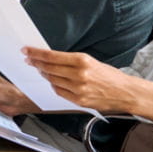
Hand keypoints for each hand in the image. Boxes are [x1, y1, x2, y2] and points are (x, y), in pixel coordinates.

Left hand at [24, 47, 138, 112]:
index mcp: (82, 61)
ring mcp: (79, 89)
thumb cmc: (109, 76)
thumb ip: (71, 61)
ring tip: (39, 69)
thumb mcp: (91, 62)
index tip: (26, 50)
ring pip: (52, 80)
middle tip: (28, 59)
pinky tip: (51, 81)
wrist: (126, 93)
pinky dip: (53, 86)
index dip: (36, 53)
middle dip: (35, 63)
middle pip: (49, 68)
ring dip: (43, 74)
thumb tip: (50, 58)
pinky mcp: (79, 101)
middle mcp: (79, 75)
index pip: (52, 56)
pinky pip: (59, 92)